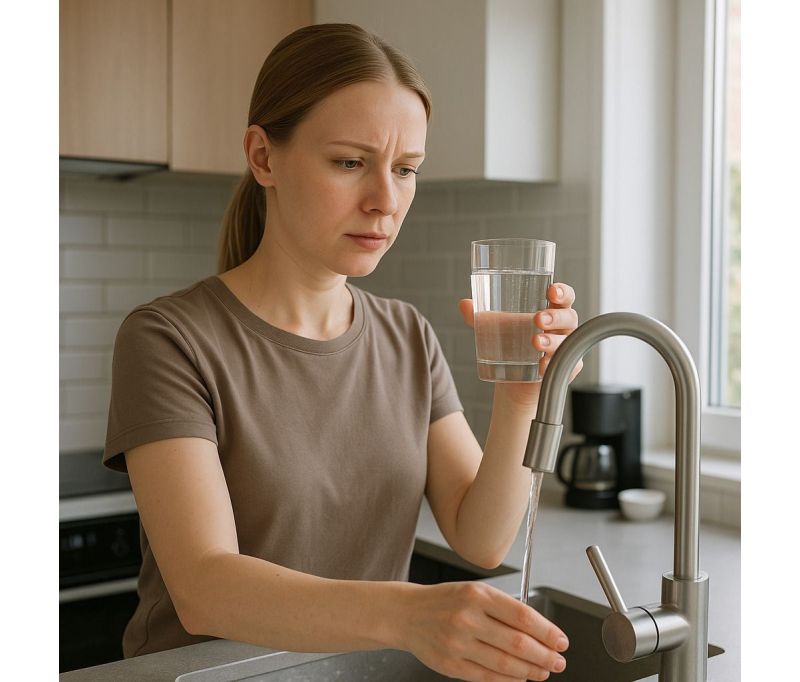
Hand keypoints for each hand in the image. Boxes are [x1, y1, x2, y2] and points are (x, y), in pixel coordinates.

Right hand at [398, 581, 567, 680]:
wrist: (407, 614)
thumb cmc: (445, 601)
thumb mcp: (474, 591)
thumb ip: (503, 608)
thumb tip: (540, 631)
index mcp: (477, 595)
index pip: (522, 616)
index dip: (547, 632)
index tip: (561, 640)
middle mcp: (468, 618)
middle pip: (518, 643)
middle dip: (545, 655)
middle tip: (558, 660)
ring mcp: (458, 644)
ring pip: (505, 664)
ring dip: (531, 670)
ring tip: (543, 670)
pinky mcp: (451, 665)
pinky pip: (488, 677)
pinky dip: (509, 679)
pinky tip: (520, 677)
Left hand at [458, 283, 582, 407]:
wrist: (511, 378)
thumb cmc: (510, 345)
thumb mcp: (494, 328)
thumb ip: (479, 316)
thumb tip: (464, 304)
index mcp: (550, 310)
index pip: (564, 297)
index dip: (562, 292)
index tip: (552, 290)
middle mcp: (562, 328)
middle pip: (569, 316)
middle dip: (555, 316)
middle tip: (538, 319)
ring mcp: (565, 348)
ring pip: (567, 341)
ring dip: (553, 340)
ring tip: (536, 341)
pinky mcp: (565, 368)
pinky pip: (565, 365)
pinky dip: (552, 364)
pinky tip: (541, 365)